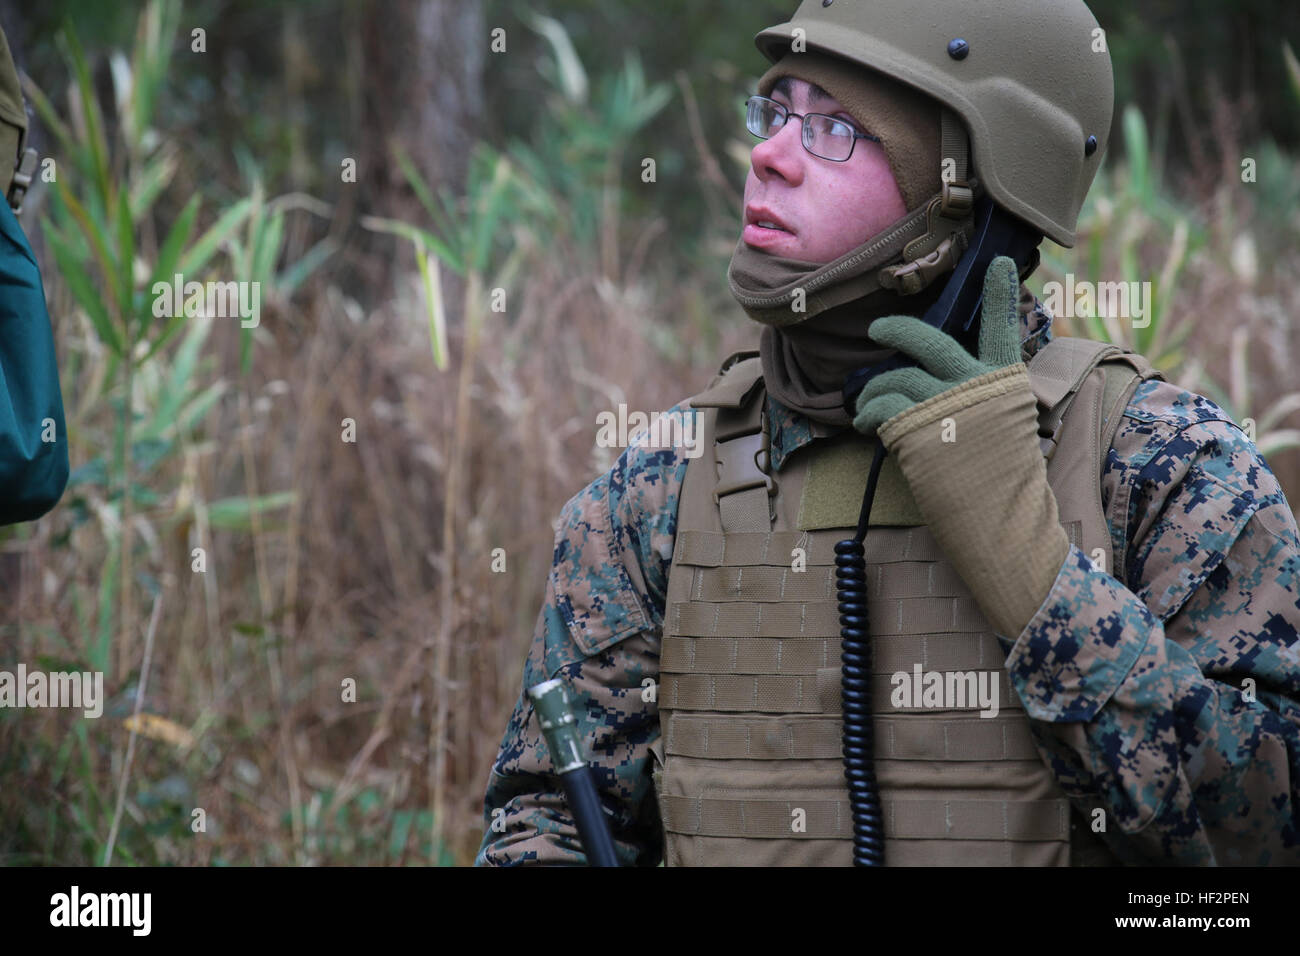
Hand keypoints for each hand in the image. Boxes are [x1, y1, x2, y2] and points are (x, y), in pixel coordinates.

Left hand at [843, 255, 1068, 639]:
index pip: (1003, 330)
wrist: (1003, 529)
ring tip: (866, 408)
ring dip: (872, 391)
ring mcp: (948, 405)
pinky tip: (867, 425)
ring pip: (895, 377)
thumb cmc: (1001, 489)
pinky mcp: (919, 429)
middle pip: (928, 341)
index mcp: (1006, 384)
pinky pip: (882, 406)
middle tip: (876, 330)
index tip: (1000, 263)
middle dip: (896, 330)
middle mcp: (979, 386)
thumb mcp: (1003, 432)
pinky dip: (869, 413)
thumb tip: (936, 383)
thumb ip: (977, 400)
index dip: (1000, 295)